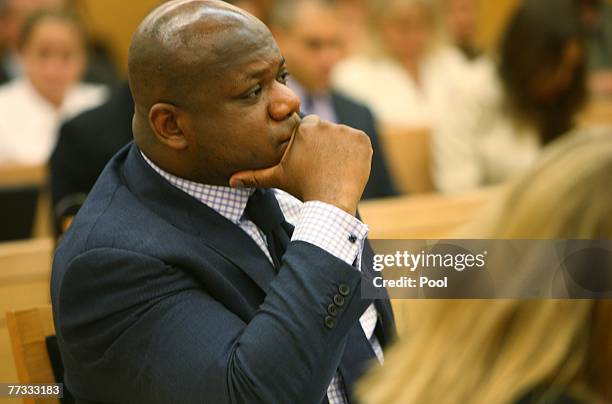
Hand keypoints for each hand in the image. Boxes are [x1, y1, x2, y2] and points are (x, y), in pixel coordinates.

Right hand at [229, 115, 372, 214]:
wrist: (330, 202)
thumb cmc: (302, 188)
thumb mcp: (277, 179)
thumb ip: (254, 176)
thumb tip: (231, 180)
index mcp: (305, 128)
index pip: (310, 129)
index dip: (311, 146)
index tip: (311, 160)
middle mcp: (326, 124)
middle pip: (327, 132)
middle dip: (326, 146)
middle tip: (324, 167)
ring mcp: (346, 131)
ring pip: (343, 138)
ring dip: (341, 150)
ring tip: (334, 169)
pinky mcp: (363, 140)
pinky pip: (360, 143)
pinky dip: (356, 153)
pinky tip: (347, 167)